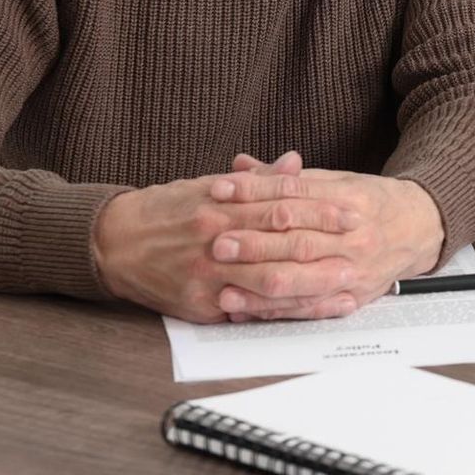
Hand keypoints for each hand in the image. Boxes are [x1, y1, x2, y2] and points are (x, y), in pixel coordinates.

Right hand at [92, 155, 362, 322]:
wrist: (113, 242)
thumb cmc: (167, 210)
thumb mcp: (209, 185)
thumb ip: (257, 180)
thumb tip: (296, 161)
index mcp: (222, 204)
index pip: (281, 204)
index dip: (320, 209)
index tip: (351, 211)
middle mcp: (216, 238)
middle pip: (281, 243)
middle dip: (325, 247)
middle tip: (361, 248)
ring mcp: (208, 274)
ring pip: (269, 281)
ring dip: (313, 284)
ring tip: (347, 284)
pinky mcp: (199, 304)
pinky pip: (248, 310)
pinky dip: (280, 312)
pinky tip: (308, 311)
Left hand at [204, 169, 444, 319]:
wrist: (419, 227)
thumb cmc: (371, 203)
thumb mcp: (336, 181)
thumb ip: (287, 179)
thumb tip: (241, 166)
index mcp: (350, 199)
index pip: (295, 195)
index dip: (255, 192)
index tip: (219, 192)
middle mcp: (355, 236)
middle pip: (298, 241)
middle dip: (254, 244)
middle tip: (217, 244)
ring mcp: (356, 270)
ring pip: (303, 281)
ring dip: (260, 288)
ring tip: (224, 289)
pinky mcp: (354, 297)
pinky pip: (310, 309)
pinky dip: (276, 312)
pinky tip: (247, 311)